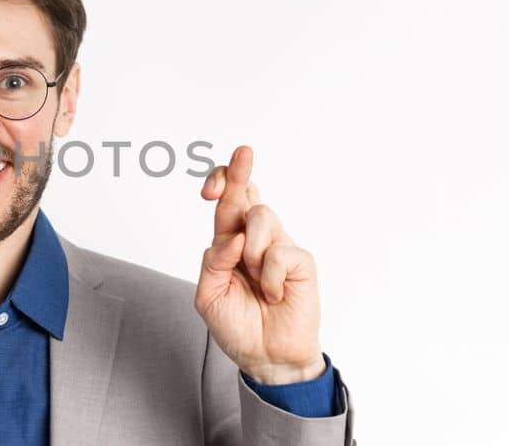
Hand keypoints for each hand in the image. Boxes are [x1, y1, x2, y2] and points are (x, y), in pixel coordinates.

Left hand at [195, 146, 324, 383]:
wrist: (265, 357)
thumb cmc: (237, 325)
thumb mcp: (208, 296)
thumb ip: (212, 262)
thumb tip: (234, 236)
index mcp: (230, 241)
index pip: (226, 202)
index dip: (220, 184)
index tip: (209, 187)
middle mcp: (256, 238)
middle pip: (247, 194)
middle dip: (240, 171)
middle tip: (243, 152)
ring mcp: (280, 246)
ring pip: (262, 216)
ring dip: (251, 251)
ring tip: (255, 281)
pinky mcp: (301, 262)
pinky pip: (280, 253)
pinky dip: (269, 278)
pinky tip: (274, 295)